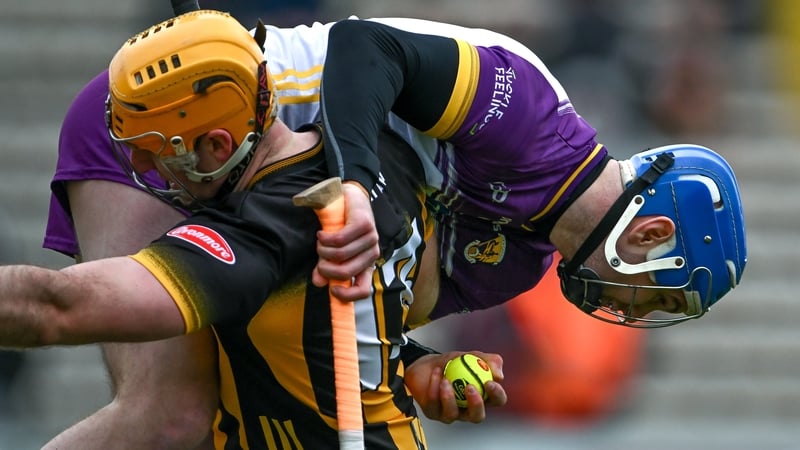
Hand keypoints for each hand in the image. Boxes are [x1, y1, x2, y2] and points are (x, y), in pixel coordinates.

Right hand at [311, 181, 379, 299]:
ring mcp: (371, 239)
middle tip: (319, 256)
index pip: (363, 290)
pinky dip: (324, 238)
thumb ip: (326, 268)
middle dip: (325, 267)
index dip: (347, 296)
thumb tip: (318, 283)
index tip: (332, 290)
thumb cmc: (342, 228)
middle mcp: (372, 254)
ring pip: (339, 255)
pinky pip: (339, 239)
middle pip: (345, 272)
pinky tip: (321, 234)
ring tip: (320, 241)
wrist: (350, 199)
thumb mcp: (333, 252)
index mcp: (367, 266)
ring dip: (322, 249)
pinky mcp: (364, 225)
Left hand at [404, 351, 505, 423]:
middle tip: (470, 387)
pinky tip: (436, 373)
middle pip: (477, 417)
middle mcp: (467, 410)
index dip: (496, 395)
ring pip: (452, 414)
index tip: (490, 382)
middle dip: (475, 404)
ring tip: (445, 379)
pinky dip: (434, 386)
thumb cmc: (453, 362)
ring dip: (449, 396)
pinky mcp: (432, 412)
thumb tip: (499, 376)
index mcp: (483, 397)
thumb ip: (490, 361)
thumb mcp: (472, 356)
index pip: (496, 401)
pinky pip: (434, 404)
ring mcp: (450, 414)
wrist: (427, 363)